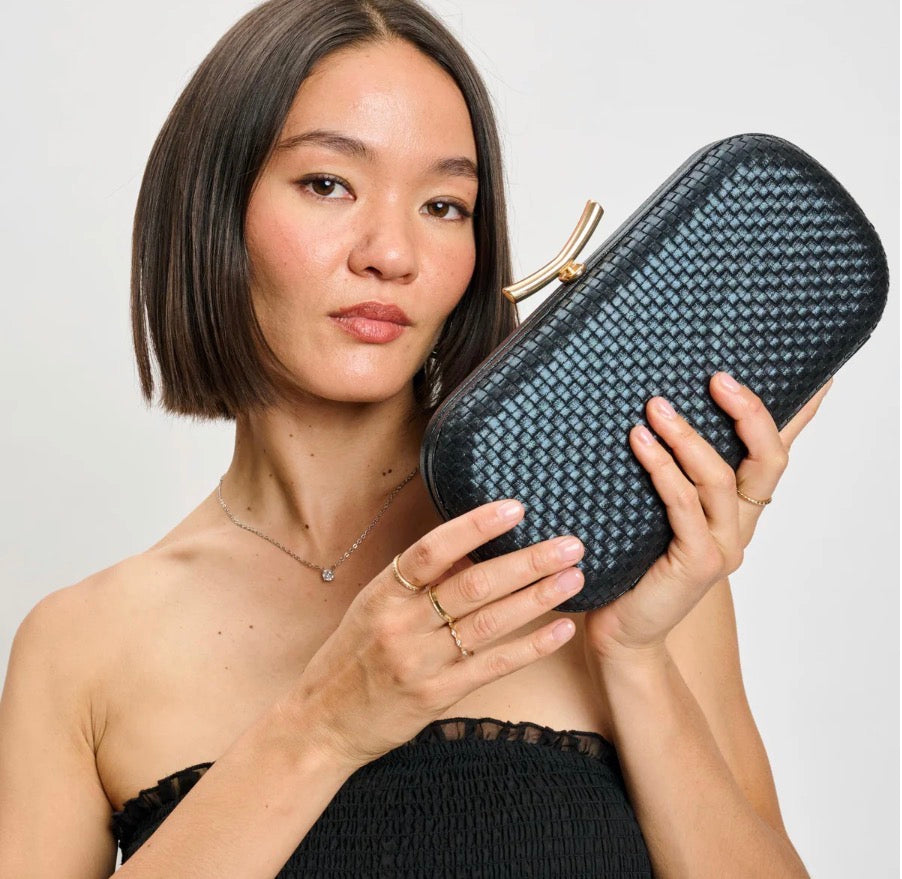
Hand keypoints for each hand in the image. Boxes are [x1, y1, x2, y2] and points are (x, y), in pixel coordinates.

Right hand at [283, 498, 586, 768]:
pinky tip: (561, 631)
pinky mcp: (437, 696)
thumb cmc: (352, 656)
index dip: (474, 527)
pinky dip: (530, 648)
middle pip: (473, 585)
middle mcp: (402, 624)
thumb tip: (472, 547)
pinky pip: (492, 667)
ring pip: (489, 623)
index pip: (431, 550)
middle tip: (570, 544)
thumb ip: (418, 580)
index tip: (516, 509)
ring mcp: (420, 663)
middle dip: (527, 562)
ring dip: (536, 598)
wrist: (323, 722)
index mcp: (384, 593)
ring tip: (573, 577)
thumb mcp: (373, 606)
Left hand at [583, 371, 833, 660]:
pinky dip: (662, 469)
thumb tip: (652, 419)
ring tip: (657, 407)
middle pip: (767, 460)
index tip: (821, 377)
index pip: (776, 453)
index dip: (800, 416)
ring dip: (688, 436)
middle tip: (718, 378)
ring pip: (719, 478)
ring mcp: (723, 545)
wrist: (624, 630)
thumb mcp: (656, 510)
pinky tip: (641, 443)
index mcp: (739, 509)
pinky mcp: (697, 562)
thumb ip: (669, 473)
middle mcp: (740, 526)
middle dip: (749, 413)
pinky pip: (682, 505)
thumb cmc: (635, 564)